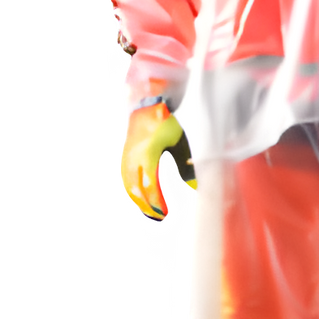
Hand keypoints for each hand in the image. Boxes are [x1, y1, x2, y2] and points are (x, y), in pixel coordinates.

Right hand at [119, 104, 197, 223]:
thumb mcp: (181, 142)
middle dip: (148, 207)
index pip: (149, 187)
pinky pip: (124, 178)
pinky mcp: (123, 154)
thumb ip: (186, 166)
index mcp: (148, 154)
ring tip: (151, 211)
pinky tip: (142, 198)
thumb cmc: (170, 122)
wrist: (151, 102)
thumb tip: (194, 188)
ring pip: (126, 186)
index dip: (157, 204)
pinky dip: (131, 191)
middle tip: (161, 216)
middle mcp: (133, 156)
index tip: (167, 213)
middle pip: (136, 191)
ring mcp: (126, 155)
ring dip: (138, 201)